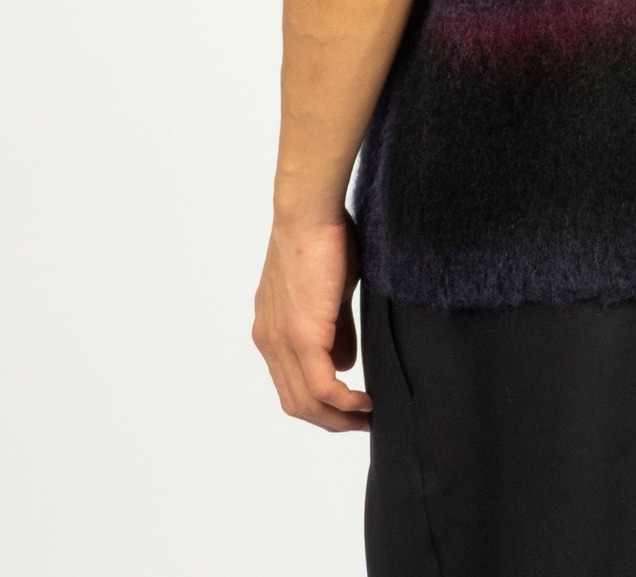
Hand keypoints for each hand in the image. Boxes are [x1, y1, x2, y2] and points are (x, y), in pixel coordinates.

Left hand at [253, 212, 373, 431]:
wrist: (309, 211)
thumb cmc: (323, 237)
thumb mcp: (329, 292)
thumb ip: (334, 329)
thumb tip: (343, 363)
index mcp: (271, 329)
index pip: (290, 382)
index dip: (318, 402)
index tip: (347, 407)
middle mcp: (268, 340)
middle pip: (295, 401)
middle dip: (329, 420)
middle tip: (360, 424)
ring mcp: (281, 341)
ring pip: (306, 402)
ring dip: (338, 418)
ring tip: (366, 419)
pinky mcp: (300, 336)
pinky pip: (322, 386)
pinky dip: (345, 402)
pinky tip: (365, 403)